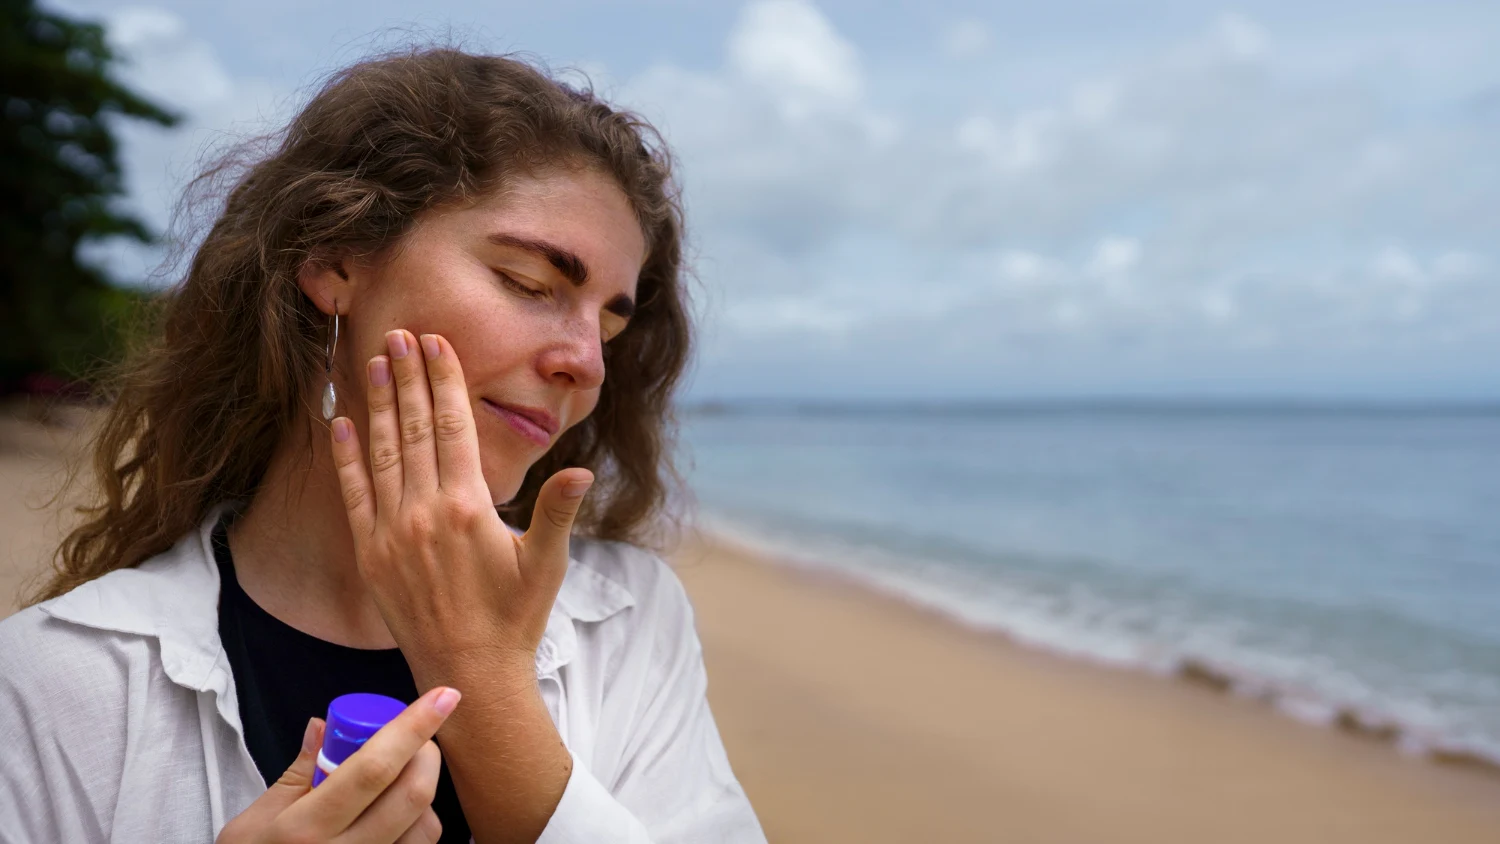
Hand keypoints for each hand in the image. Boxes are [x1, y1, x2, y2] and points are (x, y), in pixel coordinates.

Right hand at [216, 685, 459, 843]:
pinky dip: (418, 825)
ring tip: (398, 781)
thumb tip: (323, 724)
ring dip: (423, 793)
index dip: (413, 728)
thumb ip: (296, 771)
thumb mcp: (254, 820)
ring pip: (426, 828)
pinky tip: (396, 814)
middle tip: (416, 737)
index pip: (373, 768)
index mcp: (305, 828)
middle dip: (426, 754)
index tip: (443, 696)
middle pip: (413, 795)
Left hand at [328, 329, 593, 686]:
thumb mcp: (546, 562)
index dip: (443, 380)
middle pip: (413, 428)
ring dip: (376, 403)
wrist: (469, 672)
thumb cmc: (515, 617)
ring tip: (372, 361)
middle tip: (399, 333)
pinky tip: (340, 422)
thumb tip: (582, 472)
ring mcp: (391, 532)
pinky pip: (353, 493)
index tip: (435, 343)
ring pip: (381, 452)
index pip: (452, 426)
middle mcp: (424, 513)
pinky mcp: (370, 553)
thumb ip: (558, 510)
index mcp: (469, 507)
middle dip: (407, 377)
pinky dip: (345, 456)